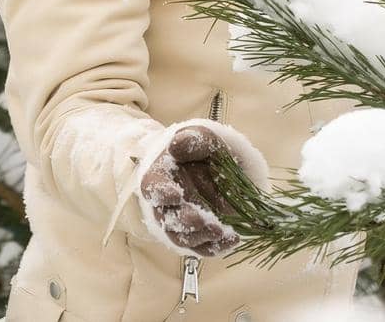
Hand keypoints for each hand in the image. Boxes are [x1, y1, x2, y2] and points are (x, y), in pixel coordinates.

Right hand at [138, 125, 241, 256]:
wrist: (219, 167)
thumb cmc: (204, 149)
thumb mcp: (202, 137)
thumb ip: (192, 140)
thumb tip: (176, 145)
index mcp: (161, 176)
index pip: (152, 187)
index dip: (161, 192)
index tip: (175, 194)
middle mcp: (167, 204)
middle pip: (167, 218)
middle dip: (183, 221)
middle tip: (199, 219)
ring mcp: (181, 222)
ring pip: (182, 237)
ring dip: (199, 238)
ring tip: (221, 232)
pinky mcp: (199, 235)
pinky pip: (202, 247)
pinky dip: (216, 247)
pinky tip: (232, 240)